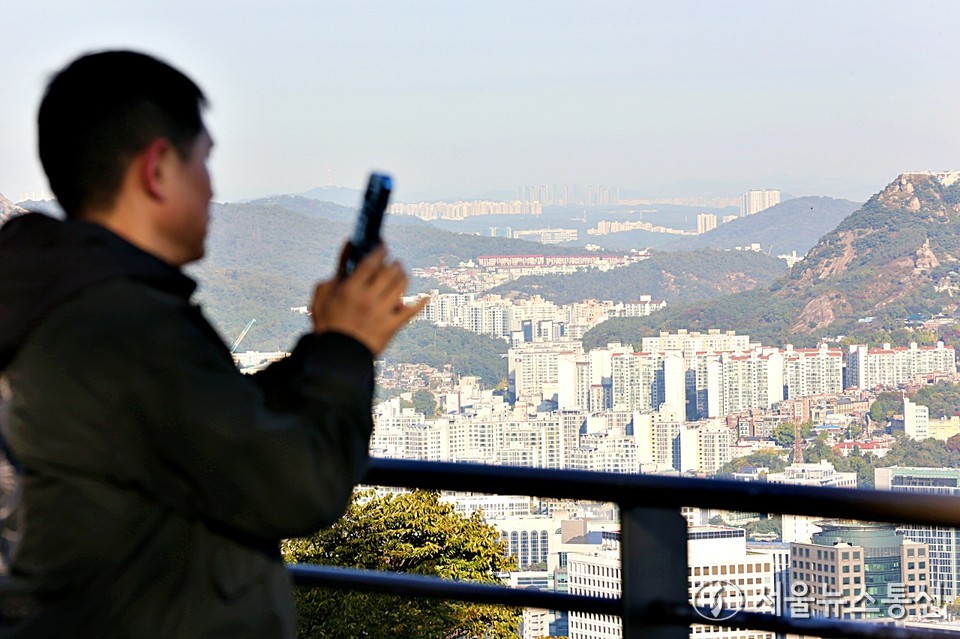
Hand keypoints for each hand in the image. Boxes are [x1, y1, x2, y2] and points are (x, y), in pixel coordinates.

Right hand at [310, 245, 427, 355]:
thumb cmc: (328, 324)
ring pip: (401, 286)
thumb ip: (336, 271)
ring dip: (403, 276)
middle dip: (394, 263)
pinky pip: (411, 312)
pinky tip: (427, 296)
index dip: (379, 250)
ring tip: (401, 274)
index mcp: (350, 290)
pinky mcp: (391, 327)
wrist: (337, 356)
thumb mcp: (323, 296)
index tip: (383, 246)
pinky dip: (421, 303)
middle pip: (389, 272)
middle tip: (394, 262)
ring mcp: (381, 313)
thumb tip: (349, 247)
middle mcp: (368, 299)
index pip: (371, 262)